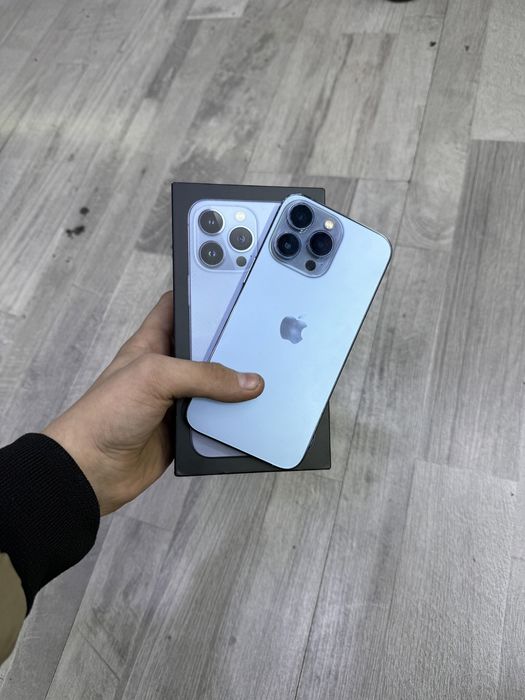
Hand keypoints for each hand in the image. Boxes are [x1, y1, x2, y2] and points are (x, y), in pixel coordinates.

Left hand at [41, 291, 263, 515]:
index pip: (177, 309)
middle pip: (205, 350)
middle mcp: (166, 370)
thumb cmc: (105, 413)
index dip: (200, 297)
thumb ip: (204, 375)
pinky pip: (215, 422)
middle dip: (230, 346)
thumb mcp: (154, 377)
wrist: (92, 469)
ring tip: (265, 379)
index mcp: (152, 344)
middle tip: (260, 339)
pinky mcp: (184, 431)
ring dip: (234, 390)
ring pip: (215, 389)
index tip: (230, 290)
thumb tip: (247, 382)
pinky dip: (229, 423)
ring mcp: (176, 401)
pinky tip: (247, 418)